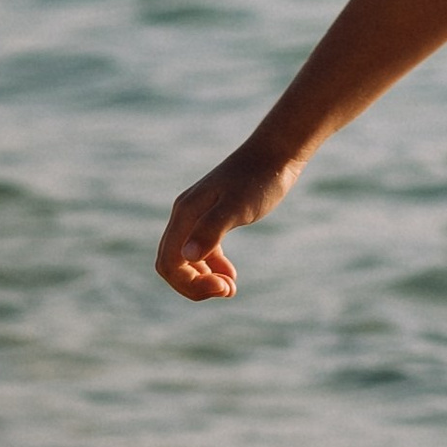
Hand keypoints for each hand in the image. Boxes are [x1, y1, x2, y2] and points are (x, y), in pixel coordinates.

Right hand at [155, 146, 296, 301]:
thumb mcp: (237, 207)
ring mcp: (198, 216)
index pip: (169, 263)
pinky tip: (231, 274)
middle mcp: (185, 215)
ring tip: (231, 288)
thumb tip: (187, 257)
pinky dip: (212, 267)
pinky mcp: (213, 217)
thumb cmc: (259, 179)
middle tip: (228, 291)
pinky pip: (202, 250)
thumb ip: (211, 230)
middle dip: (195, 285)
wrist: (276, 154)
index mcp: (185, 214)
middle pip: (172, 264)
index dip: (190, 284)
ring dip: (203, 279)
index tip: (222, 287)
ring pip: (185, 259)